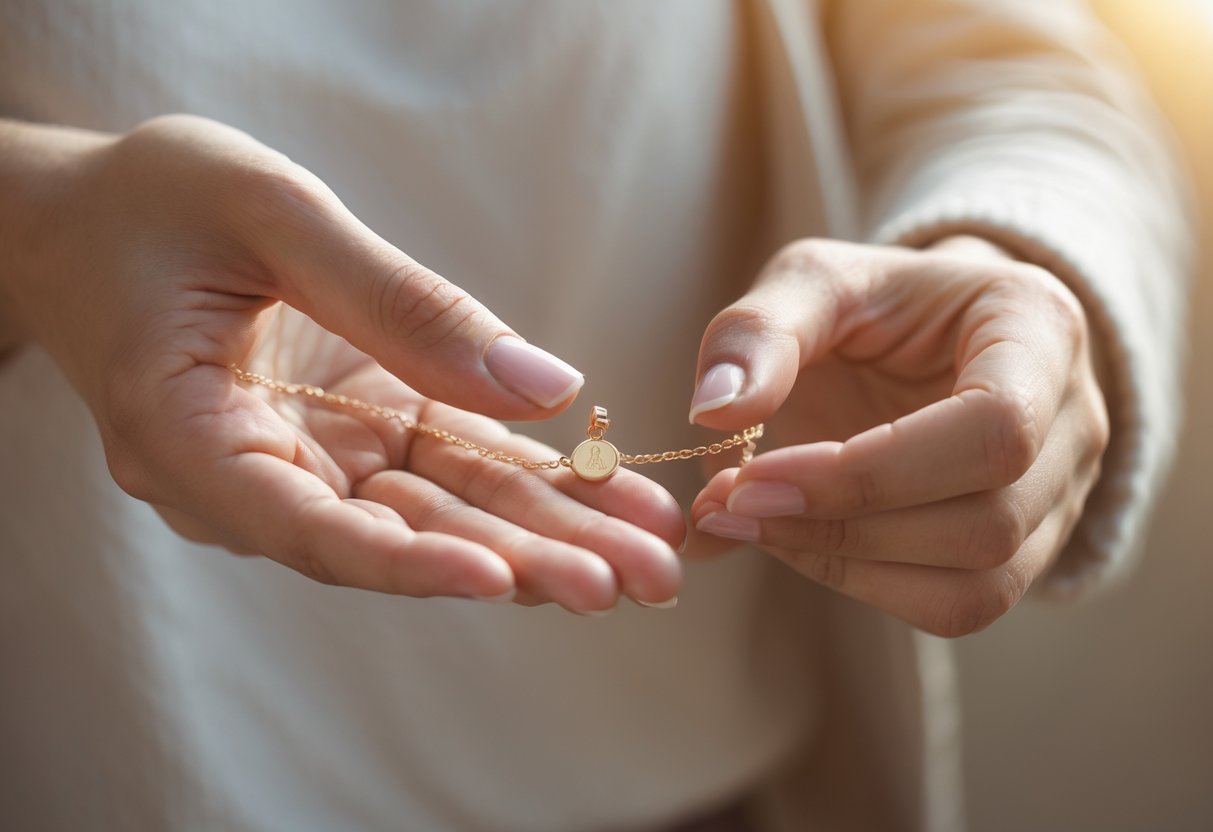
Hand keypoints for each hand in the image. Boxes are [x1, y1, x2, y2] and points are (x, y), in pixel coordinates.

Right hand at [3, 115, 682, 610]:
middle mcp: (256, 475)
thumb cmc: (155, 201)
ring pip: (442, 510)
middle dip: (523, 562)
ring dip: (551, 533)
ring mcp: (314, 458)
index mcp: (189, 437)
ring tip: (655, 557)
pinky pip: (452, 463)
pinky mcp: (359, 430)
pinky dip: (535, 479)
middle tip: (637, 584)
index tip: (499, 578)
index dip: (403, 560)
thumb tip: (545, 390)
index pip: (304, 525)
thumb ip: (397, 302)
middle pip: (401, 534)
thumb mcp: (268, 214)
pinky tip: (614, 501)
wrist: (96, 216)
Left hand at [687, 237, 1108, 635]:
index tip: (754, 477)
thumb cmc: (877, 302)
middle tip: (728, 504)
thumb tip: (713, 413)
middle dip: (841, 526)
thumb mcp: (812, 280)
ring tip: (749, 523)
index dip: (870, 472)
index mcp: (1039, 329)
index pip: (995, 429)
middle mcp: (1073, 422)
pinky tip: (792, 542)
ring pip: (976, 585)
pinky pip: (954, 606)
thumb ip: (760, 331)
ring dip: (843, 568)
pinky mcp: (1022, 551)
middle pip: (986, 523)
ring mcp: (1059, 498)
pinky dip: (860, 587)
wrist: (926, 335)